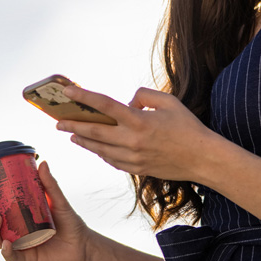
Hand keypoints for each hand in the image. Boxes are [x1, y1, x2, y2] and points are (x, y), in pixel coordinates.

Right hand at [0, 161, 93, 260]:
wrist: (84, 245)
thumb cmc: (70, 222)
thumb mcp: (58, 201)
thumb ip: (50, 184)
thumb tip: (43, 163)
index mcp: (16, 214)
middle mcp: (13, 229)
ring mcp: (18, 243)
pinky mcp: (26, 257)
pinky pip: (10, 256)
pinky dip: (6, 251)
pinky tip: (7, 244)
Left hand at [58, 85, 218, 182]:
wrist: (202, 159)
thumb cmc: (187, 127)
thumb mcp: (169, 101)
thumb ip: (143, 95)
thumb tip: (127, 102)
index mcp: (139, 120)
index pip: (104, 106)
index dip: (84, 97)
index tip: (68, 91)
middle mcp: (132, 140)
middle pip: (93, 132)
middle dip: (72, 125)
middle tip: (58, 121)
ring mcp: (132, 158)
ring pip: (99, 149)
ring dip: (83, 140)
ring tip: (72, 134)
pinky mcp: (136, 169)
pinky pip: (111, 160)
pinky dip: (100, 152)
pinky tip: (95, 147)